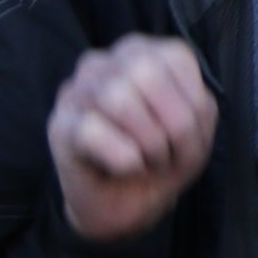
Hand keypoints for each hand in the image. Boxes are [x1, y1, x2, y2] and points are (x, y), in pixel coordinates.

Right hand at [49, 36, 218, 242]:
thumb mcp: (199, 131)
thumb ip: (197, 108)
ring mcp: (75, 91)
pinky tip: (123, 167)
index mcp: (141, 52)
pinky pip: (95, 132)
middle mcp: (103, 62)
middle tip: (167, 150)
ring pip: (119, 100)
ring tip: (146, 158)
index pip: (176, 59)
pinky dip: (123, 159)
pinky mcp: (59, 124)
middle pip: (148, 76)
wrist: (126, 204)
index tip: (188, 131)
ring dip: (148, 144)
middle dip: (172, 125)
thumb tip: (170, 107)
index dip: (193, 103)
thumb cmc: (163, 158)